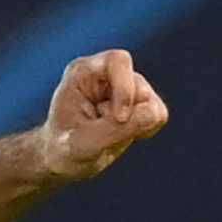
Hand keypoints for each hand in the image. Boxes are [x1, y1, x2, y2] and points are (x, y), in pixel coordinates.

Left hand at [39, 50, 168, 178]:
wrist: (63, 159)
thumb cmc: (64, 149)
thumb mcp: (83, 144)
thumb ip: (115, 128)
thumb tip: (153, 113)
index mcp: (84, 72)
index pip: (117, 61)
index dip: (125, 88)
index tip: (119, 118)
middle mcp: (106, 73)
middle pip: (139, 86)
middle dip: (129, 116)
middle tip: (107, 134)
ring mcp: (124, 87)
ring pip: (152, 102)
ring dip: (134, 125)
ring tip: (109, 134)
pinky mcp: (138, 103)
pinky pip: (159, 114)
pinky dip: (146, 129)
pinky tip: (122, 136)